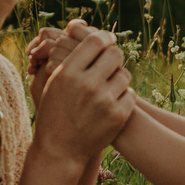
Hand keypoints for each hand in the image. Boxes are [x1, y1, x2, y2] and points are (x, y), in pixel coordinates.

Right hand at [32, 24, 132, 156]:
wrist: (60, 150)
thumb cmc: (55, 112)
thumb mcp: (53, 82)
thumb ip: (73, 58)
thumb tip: (94, 35)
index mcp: (68, 72)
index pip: (96, 41)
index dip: (104, 37)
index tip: (107, 40)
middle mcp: (87, 84)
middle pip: (115, 54)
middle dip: (114, 56)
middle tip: (109, 63)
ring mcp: (104, 101)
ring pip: (125, 74)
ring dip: (118, 78)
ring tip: (107, 87)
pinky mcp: (118, 116)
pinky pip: (130, 94)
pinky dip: (122, 97)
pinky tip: (111, 102)